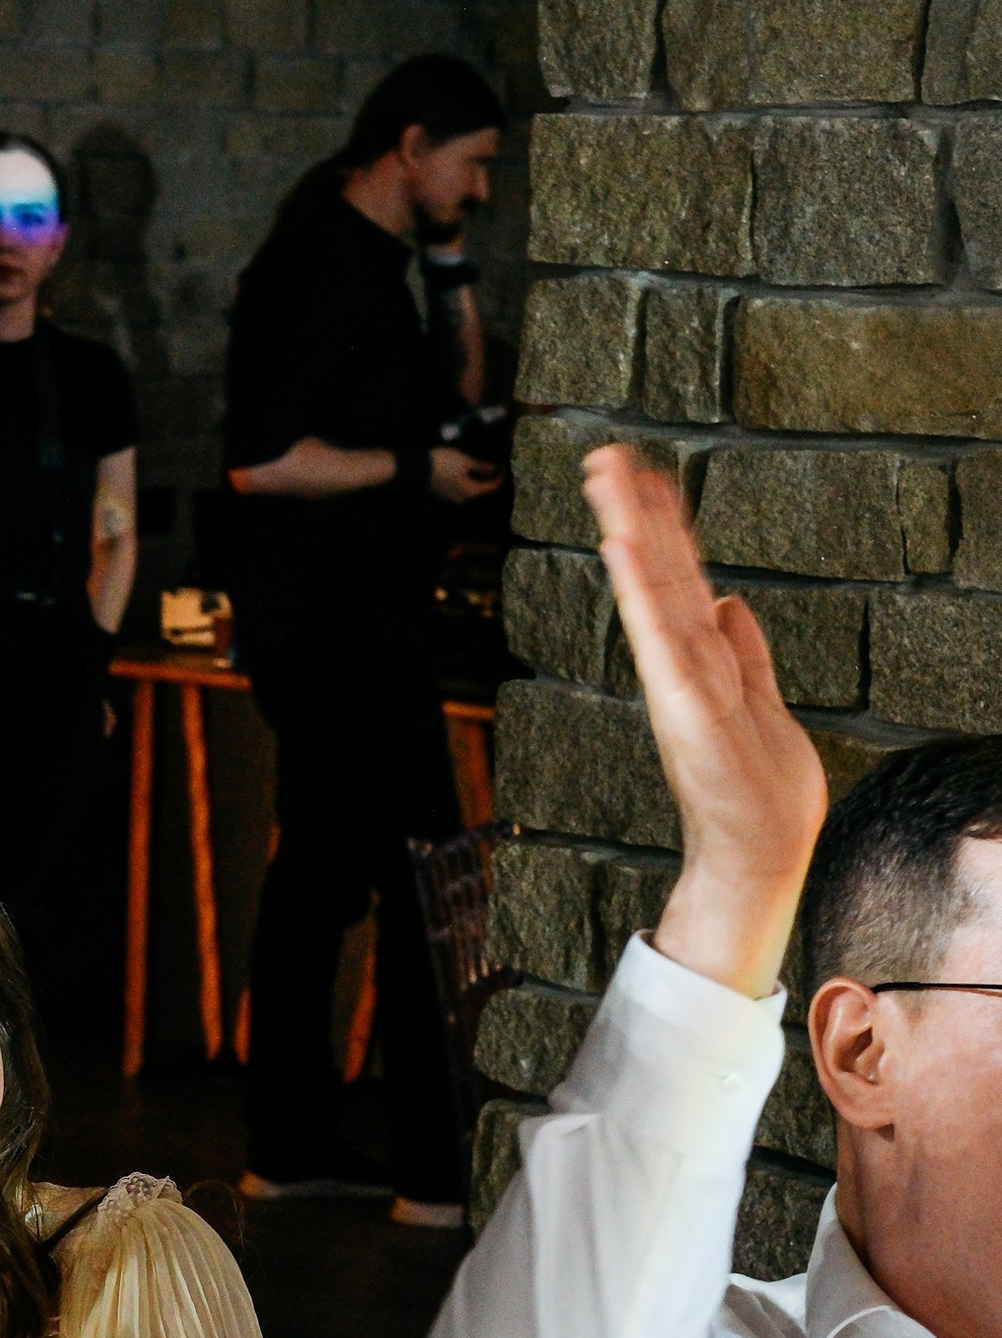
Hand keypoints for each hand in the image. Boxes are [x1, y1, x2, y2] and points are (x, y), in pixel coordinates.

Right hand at [430, 446, 499, 504]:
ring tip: (478, 467)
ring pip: (469, 490)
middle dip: (488, 478)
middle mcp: (462, 499)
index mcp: (471, 491)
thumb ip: (481, 466)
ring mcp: (451, 498)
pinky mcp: (443, 495)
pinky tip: (465, 472)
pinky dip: (466, 481)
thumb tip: (494, 469)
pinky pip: (459, 489)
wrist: (418, 468)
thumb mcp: (465, 461)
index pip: (492, 487)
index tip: (503, 465)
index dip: (500, 476)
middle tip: (492, 465)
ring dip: (476, 480)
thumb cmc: (444, 463)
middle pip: (481, 490)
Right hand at [585, 444, 826, 996]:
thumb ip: (747, 652)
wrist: (759, 851)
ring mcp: (681, 684)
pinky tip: (623, 554)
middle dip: (633, 514)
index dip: (662, 527)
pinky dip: (641, 596)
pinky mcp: (686, 708)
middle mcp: (684, 665)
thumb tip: (733, 604)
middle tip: (602, 458)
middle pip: (659, 574)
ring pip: (655, 595)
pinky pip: (660, 641)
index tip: (639, 475)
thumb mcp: (763, 703)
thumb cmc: (757, 790)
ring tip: (607, 483)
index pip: (680, 578)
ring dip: (630, 537)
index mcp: (701, 661)